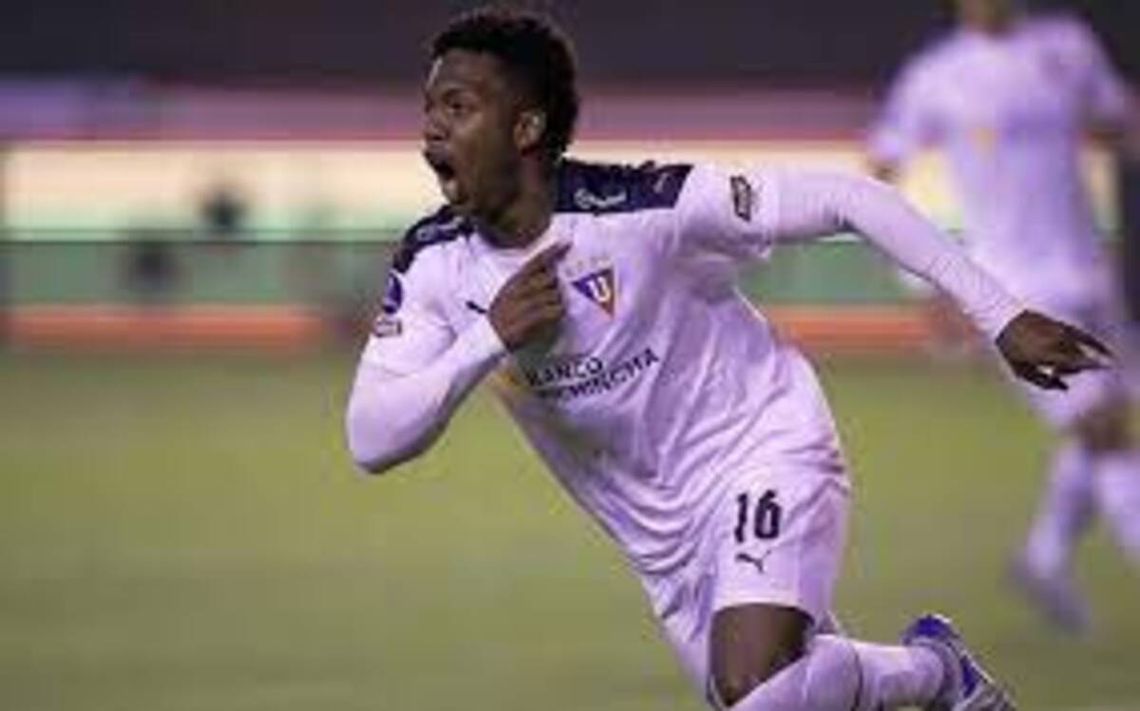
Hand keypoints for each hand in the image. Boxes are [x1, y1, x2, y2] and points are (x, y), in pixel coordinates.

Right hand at [489, 243, 569, 350]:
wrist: (489, 336)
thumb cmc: (501, 314)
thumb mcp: (508, 291)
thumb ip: (526, 281)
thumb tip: (550, 271)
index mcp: (514, 281)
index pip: (535, 262)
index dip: (551, 252)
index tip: (565, 243)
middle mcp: (520, 289)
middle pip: (550, 278)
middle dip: (556, 286)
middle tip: (552, 295)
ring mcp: (524, 304)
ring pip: (555, 295)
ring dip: (558, 303)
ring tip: (550, 310)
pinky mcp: (530, 320)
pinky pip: (554, 311)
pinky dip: (557, 314)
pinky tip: (552, 318)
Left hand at [995, 310, 1111, 389]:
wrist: (1005, 320)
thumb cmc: (1010, 348)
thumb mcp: (1021, 370)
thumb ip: (1043, 382)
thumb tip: (1066, 388)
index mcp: (1045, 351)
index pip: (1073, 361)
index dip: (1083, 367)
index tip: (1092, 371)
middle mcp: (1056, 340)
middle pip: (1076, 361)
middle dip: (1069, 370)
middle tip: (1053, 373)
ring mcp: (1061, 332)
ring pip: (1079, 351)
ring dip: (1074, 361)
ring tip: (1056, 363)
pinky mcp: (1064, 327)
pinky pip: (1085, 338)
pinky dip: (1096, 346)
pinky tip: (1107, 355)